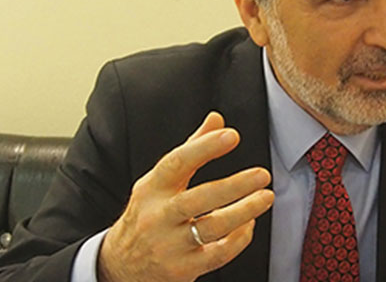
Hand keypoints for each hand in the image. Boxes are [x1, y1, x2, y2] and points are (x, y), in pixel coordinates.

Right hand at [97, 111, 273, 281]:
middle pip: (199, 198)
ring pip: (212, 227)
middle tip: (262, 174)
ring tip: (266, 197)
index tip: (232, 135)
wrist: (120, 266)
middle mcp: (158, 216)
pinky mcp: (182, 269)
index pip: (177, 162)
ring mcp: (169, 245)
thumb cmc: (147, 215)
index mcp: (152, 188)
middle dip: (234, 185)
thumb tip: (216, 119)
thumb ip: (190, 150)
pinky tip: (249, 224)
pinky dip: (239, 239)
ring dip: (244, 211)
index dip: (204, 147)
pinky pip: (218, 254)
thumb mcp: (158, 182)